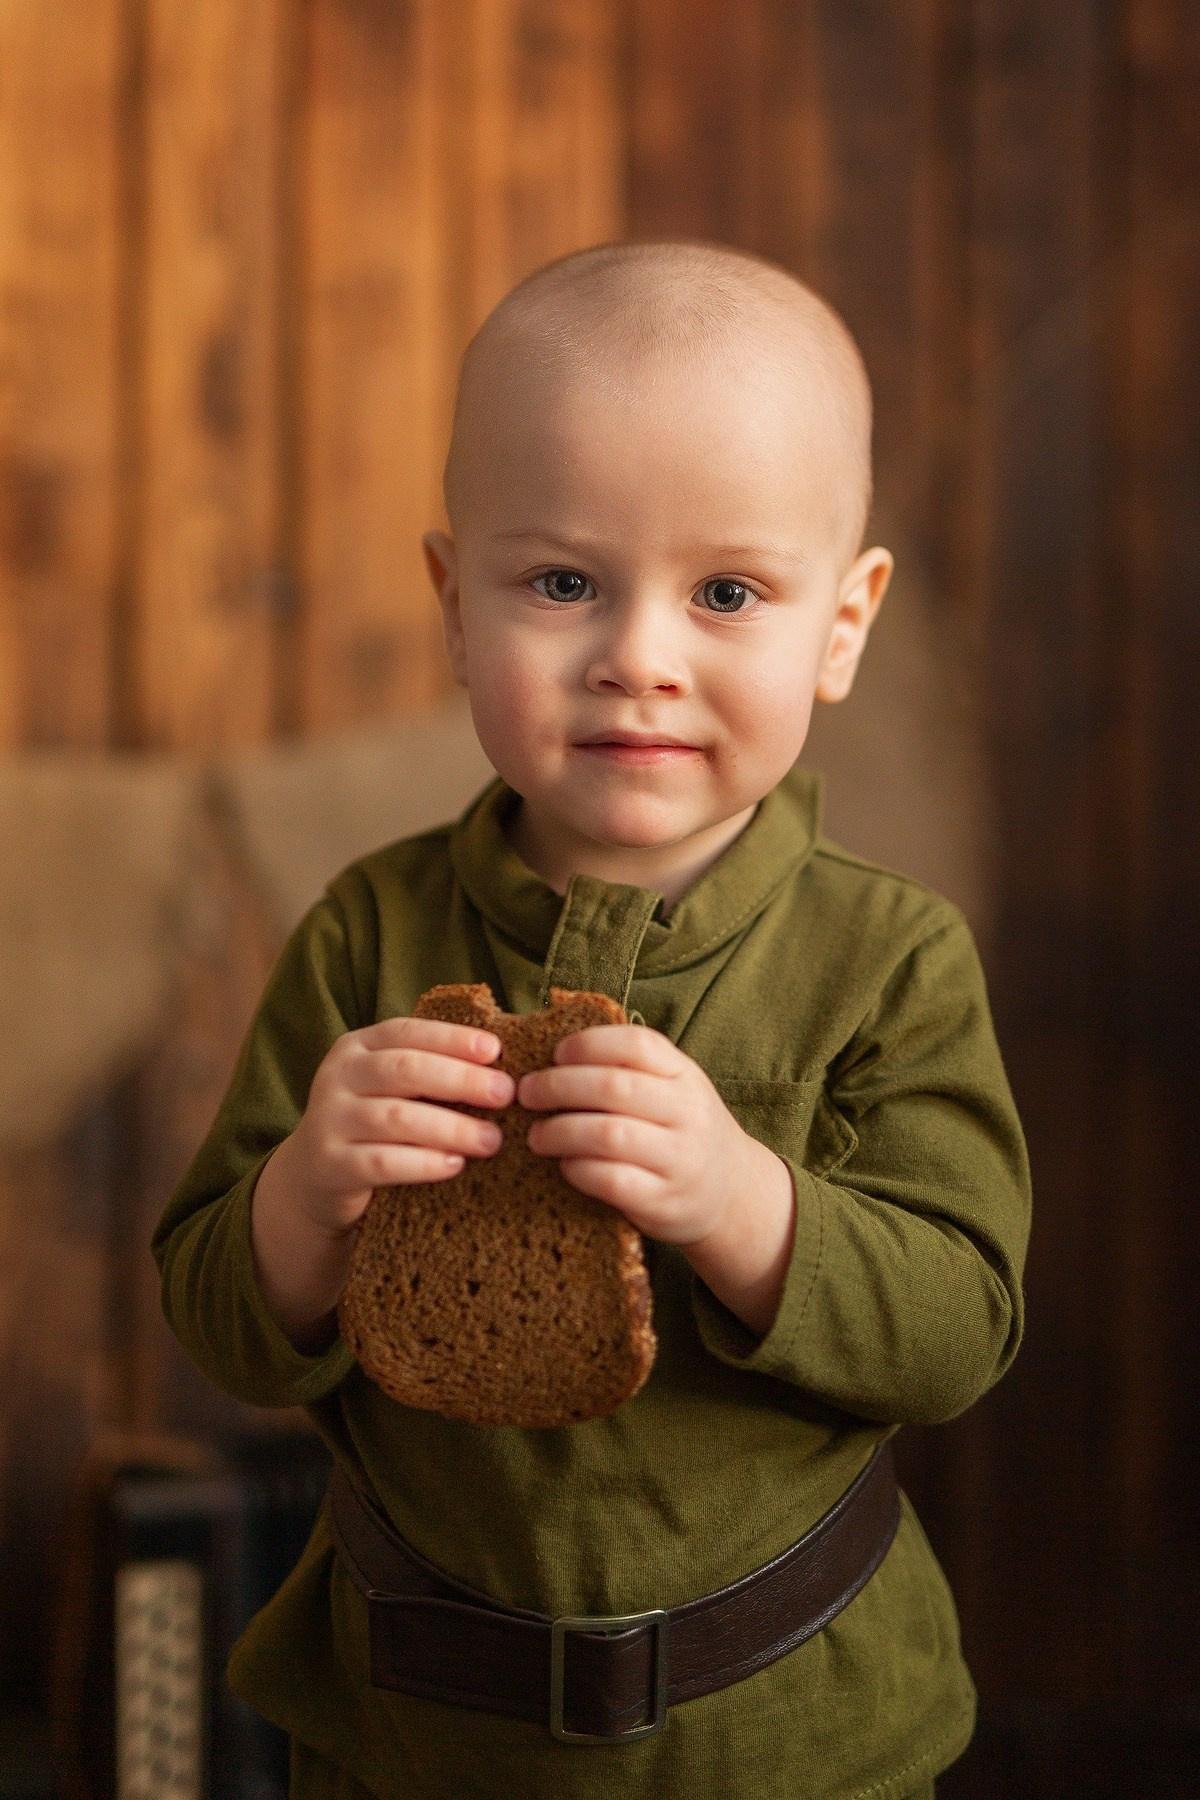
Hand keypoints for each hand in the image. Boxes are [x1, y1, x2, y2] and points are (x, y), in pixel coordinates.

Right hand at [251, 1017, 513, 1346]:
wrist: (313, 1179)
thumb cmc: (373, 1124)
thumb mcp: (391, 1088)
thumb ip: (430, 1069)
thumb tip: (502, 1062)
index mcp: (356, 1047)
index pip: (406, 1032)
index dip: (452, 1039)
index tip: (496, 1050)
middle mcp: (338, 1077)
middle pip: (404, 1069)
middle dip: (461, 1080)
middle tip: (505, 1094)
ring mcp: (330, 1120)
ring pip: (397, 1118)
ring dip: (452, 1128)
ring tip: (493, 1140)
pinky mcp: (331, 1165)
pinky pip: (383, 1162)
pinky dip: (424, 1162)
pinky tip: (456, 1165)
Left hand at [518, 1026, 794, 1336]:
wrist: (732, 1194)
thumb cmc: (682, 1132)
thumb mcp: (674, 1090)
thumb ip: (630, 1070)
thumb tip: (552, 1056)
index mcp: (686, 1076)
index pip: (636, 1044)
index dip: (588, 1044)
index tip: (555, 1054)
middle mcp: (689, 1113)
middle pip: (614, 1087)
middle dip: (558, 1087)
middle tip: (526, 1093)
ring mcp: (680, 1159)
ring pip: (609, 1135)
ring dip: (560, 1131)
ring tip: (537, 1135)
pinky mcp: (665, 1202)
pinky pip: (612, 1181)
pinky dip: (579, 1170)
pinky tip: (565, 1165)